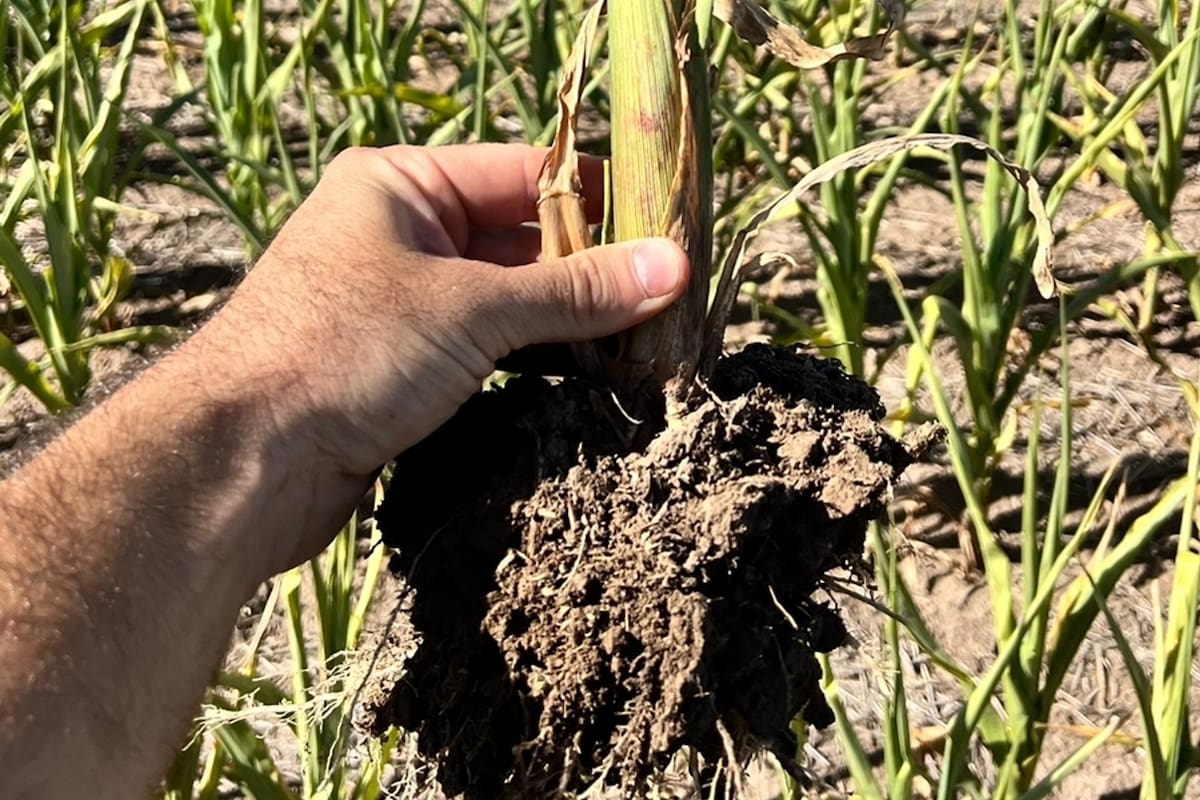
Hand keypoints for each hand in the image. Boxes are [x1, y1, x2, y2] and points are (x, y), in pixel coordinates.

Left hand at [200, 144, 688, 568]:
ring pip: (505, 301)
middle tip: (668, 299)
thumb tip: (673, 266)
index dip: (599, 201)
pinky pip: (483, 349)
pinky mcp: (399, 367)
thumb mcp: (472, 309)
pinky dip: (530, 360)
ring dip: (566, 322)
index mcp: (401, 185)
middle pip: (519, 239)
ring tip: (642, 341)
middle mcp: (398, 234)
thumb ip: (575, 291)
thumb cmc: (345, 351)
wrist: (242, 461)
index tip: (669, 232)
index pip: (525, 174)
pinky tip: (583, 378)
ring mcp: (397, 304)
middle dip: (590, 271)